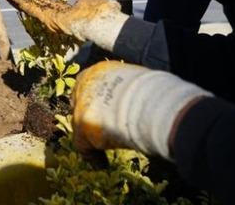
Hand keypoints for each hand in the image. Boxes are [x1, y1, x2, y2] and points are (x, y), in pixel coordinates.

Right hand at [2, 0, 121, 41]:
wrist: (104, 23)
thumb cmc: (101, 12)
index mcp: (66, 12)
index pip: (48, 3)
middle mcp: (56, 16)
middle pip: (36, 5)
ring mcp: (51, 18)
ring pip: (32, 5)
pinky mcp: (48, 18)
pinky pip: (32, 7)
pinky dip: (20, 0)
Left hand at [72, 61, 209, 159]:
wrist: (150, 101)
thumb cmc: (153, 91)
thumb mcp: (139, 82)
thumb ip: (131, 89)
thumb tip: (145, 98)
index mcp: (99, 71)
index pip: (89, 85)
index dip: (95, 100)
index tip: (103, 110)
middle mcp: (84, 85)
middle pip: (81, 103)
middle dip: (90, 115)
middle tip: (102, 128)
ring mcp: (81, 106)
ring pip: (81, 123)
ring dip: (93, 135)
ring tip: (107, 146)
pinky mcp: (82, 126)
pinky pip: (83, 145)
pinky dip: (93, 156)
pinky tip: (102, 164)